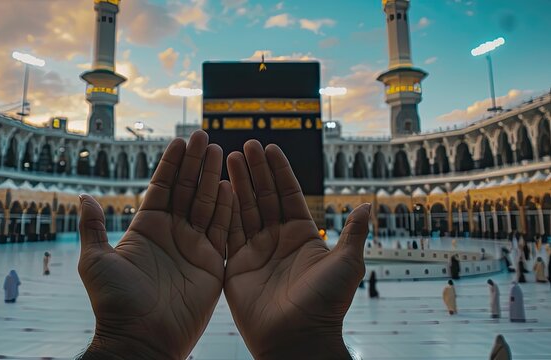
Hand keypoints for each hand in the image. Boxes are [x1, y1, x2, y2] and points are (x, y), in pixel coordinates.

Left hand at [78, 131, 231, 359]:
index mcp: (147, 229)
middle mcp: (172, 234)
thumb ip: (93, 228)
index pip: (162, 188)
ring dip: (213, 178)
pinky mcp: (212, 264)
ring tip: (221, 151)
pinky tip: (230, 186)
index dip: (171, 164)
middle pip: (187, 190)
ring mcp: (193, 247)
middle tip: (205, 136)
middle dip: (196, 163)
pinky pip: (222, 231)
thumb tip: (83, 197)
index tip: (180, 141)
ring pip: (207, 205)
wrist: (141, 340)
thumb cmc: (115, 303)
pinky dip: (227, 209)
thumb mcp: (95, 262)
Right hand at [224, 140, 369, 359]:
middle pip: (264, 196)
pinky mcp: (237, 264)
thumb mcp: (346, 265)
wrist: (298, 338)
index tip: (271, 148)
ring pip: (245, 208)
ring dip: (238, 182)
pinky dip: (223, 209)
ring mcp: (256, 250)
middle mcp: (278, 239)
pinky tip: (218, 188)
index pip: (288, 195)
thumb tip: (368, 206)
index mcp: (303, 235)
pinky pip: (229, 231)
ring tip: (228, 156)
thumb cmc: (326, 304)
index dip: (279, 171)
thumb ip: (353, 234)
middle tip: (246, 144)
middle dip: (255, 170)